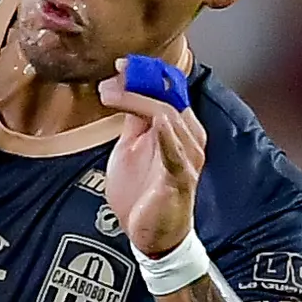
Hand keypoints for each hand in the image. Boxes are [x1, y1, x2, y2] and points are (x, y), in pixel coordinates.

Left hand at [96, 71, 206, 256]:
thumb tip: (124, 89)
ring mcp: (188, 158)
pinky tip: (155, 122)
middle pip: (167, 101)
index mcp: (179, 127)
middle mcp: (190, 138)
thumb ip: (133, 121)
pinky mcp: (180, 179)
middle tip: (111, 79)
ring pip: (169, 119)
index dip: (146, 75)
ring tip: (114, 94)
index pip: (167, 92)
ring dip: (140, 102)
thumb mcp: (132, 148)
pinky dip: (166, 135)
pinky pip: (175, 153)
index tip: (120, 65)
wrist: (151, 236)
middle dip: (138, 86)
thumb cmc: (144, 192)